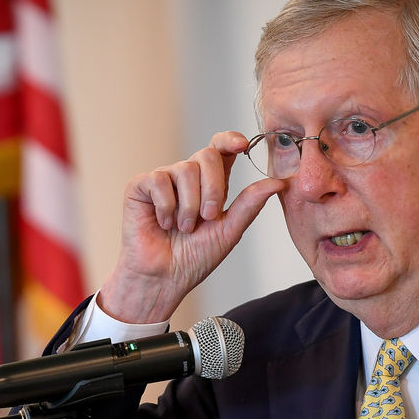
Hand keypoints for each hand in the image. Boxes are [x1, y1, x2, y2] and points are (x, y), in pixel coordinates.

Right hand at [97, 131, 284, 322]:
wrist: (164, 279)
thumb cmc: (194, 258)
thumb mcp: (229, 230)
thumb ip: (250, 204)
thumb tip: (279, 182)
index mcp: (211, 183)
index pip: (222, 148)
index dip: (230, 139)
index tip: (242, 145)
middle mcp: (188, 176)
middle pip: (207, 155)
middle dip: (213, 188)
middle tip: (208, 218)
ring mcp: (164, 179)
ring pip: (184, 169)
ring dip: (189, 206)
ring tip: (183, 228)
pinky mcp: (140, 186)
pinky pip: (159, 180)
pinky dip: (166, 207)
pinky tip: (163, 224)